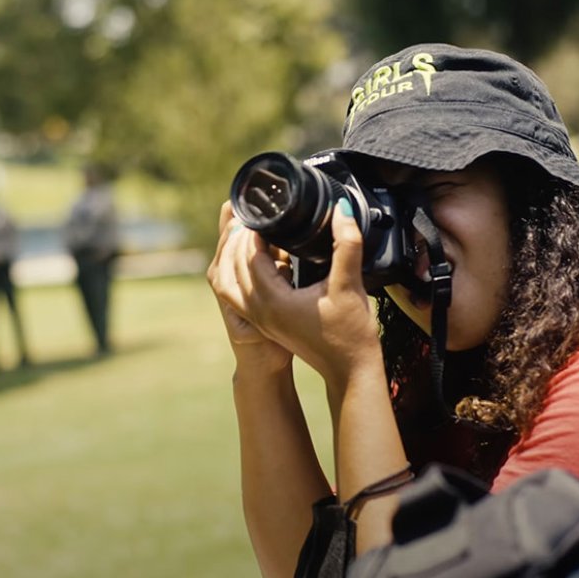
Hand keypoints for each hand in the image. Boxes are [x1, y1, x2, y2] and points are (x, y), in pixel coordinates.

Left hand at [212, 197, 381, 386]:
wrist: (350, 369)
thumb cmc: (350, 333)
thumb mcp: (349, 285)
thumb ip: (347, 244)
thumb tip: (341, 210)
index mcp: (273, 302)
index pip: (250, 257)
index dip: (255, 230)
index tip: (265, 208)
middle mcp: (259, 312)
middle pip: (233, 267)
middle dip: (239, 238)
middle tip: (252, 213)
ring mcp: (259, 319)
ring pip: (227, 282)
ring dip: (232, 256)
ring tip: (246, 233)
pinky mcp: (265, 323)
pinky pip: (237, 293)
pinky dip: (238, 272)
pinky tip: (259, 259)